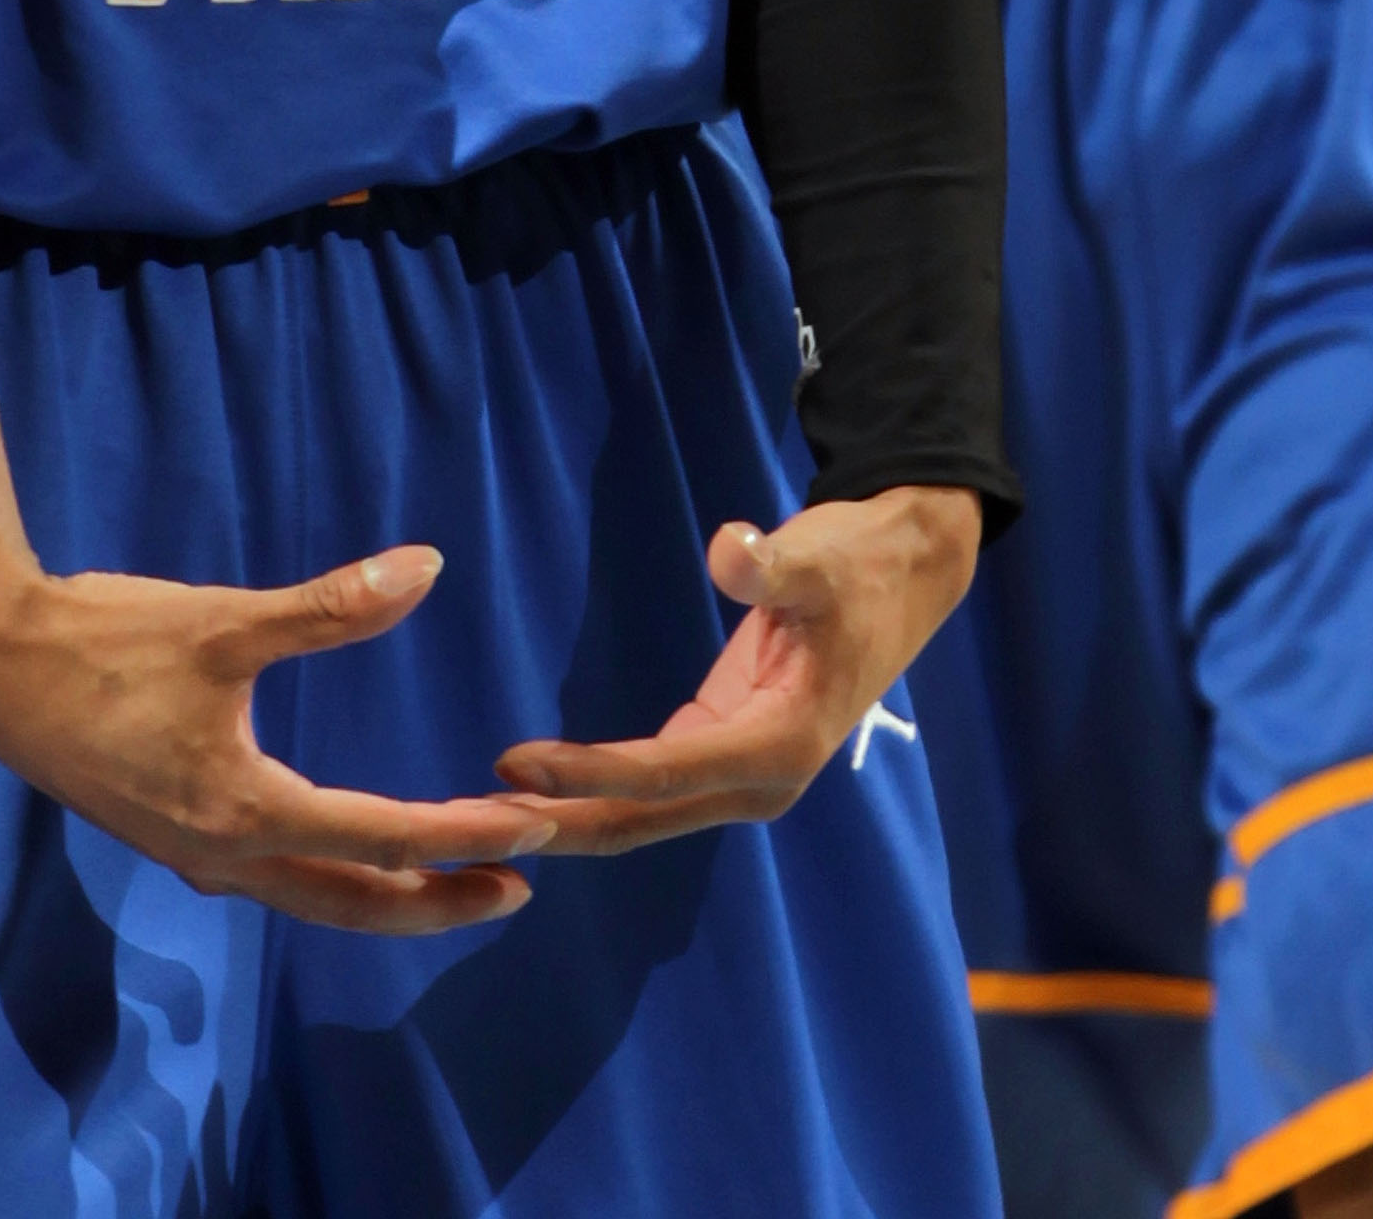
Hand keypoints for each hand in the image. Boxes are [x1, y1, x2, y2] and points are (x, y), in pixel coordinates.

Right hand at [0, 545, 554, 930]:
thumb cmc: (106, 640)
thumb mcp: (223, 620)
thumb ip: (330, 606)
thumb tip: (427, 566)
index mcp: (244, 810)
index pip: (380, 837)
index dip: (462, 835)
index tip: (533, 830)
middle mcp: (224, 854)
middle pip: (353, 901)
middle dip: (439, 900)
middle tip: (520, 888)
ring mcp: (195, 854)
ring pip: (313, 899)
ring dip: (388, 895)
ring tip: (455, 879)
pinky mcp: (175, 837)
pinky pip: (276, 881)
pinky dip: (332, 878)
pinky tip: (354, 852)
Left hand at [493, 483, 979, 854]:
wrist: (902, 574)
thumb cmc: (858, 564)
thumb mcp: (820, 556)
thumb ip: (773, 563)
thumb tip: (730, 550)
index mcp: (781, 747)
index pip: (666, 773)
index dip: (590, 773)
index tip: (516, 765)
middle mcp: (759, 781)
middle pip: (643, 817)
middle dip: (559, 822)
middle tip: (470, 820)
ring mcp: (741, 771)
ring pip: (641, 811)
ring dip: (568, 815)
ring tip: (482, 814)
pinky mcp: (724, 747)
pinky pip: (650, 785)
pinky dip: (594, 788)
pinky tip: (536, 787)